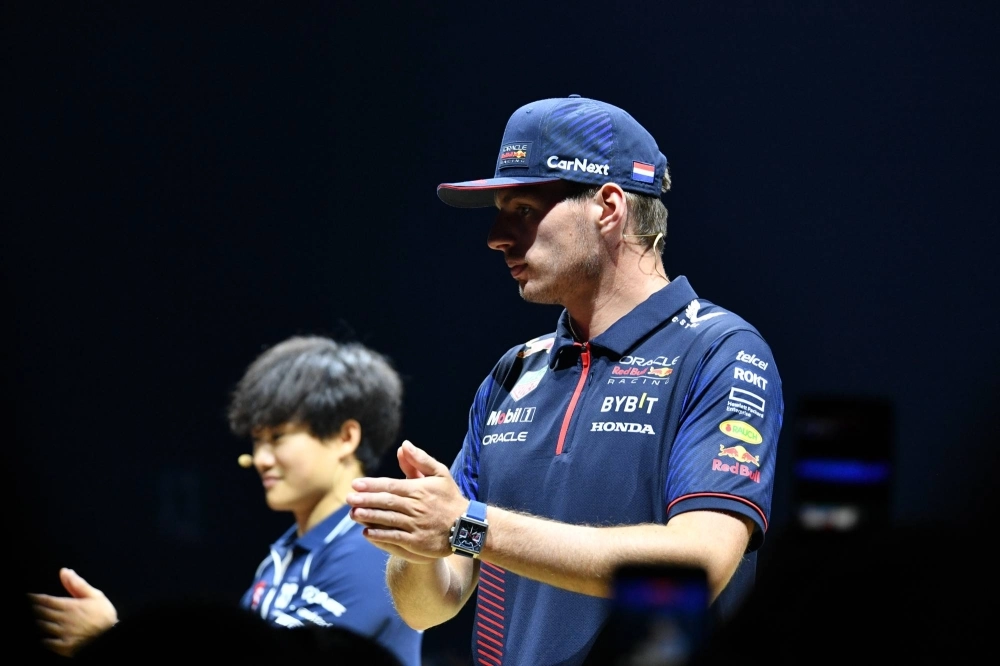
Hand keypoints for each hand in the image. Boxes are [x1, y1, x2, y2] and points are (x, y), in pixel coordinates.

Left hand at [28, 568, 118, 656]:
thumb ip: (78, 584)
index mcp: (69, 606)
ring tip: (33, 617)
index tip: (28, 596)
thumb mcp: (95, 595)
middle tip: (28, 605)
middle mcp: (62, 619)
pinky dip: (43, 639)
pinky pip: (48, 643)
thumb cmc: (104, 616)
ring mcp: (62, 633)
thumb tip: (65, 572)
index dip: (35, 598)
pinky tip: (41, 637)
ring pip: (42, 626)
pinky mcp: (63, 646)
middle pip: (41, 613)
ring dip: (37, 621)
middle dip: (34, 608)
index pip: (46, 600)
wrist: (110, 635)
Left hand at [347, 440, 467, 562]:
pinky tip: (367, 533)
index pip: (391, 486)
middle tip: (348, 498)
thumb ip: (420, 460)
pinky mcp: (417, 542)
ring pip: (388, 520)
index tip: (355, 484)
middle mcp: (416, 507)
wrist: (467, 527)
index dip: (372, 485)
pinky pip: (394, 538)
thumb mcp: (440, 474)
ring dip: (369, 517)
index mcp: (420, 489)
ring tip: (353, 514)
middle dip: (366, 500)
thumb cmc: (450, 498)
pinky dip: (380, 535)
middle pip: (386, 502)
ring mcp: (416, 525)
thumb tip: (404, 445)